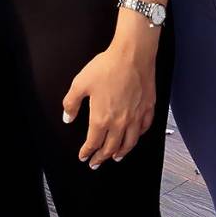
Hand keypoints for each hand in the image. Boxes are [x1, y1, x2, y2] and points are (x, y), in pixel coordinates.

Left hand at [62, 42, 157, 168]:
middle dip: (102, 157)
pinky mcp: (148, 108)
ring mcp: (136, 116)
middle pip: (111, 147)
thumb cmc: (108, 66)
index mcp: (102, 118)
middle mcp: (120, 122)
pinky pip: (144, 128)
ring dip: (121, 153)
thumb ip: (71, 103)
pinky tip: (135, 136)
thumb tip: (68, 117)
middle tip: (97, 162)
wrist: (132, 54)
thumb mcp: (80, 83)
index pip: (93, 143)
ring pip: (129, 143)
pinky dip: (138, 136)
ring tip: (116, 157)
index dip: (87, 152)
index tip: (84, 156)